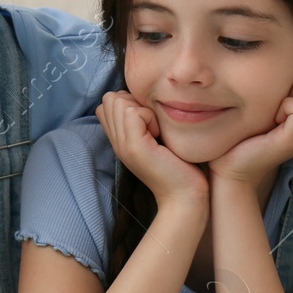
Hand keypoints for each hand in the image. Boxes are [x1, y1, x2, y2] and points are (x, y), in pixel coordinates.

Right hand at [95, 90, 206, 207]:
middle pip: (111, 98)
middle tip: (153, 127)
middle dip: (134, 103)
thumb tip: (142, 97)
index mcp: (119, 138)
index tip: (149, 123)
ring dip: (143, 111)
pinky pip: (133, 112)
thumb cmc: (179, 165)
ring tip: (156, 133)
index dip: (130, 102)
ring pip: (119, 102)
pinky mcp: (133, 147)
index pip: (107, 102)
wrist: (185, 196)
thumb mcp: (157, 137)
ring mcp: (121, 145)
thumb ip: (144, 119)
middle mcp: (116, 141)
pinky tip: (159, 136)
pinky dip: (149, 118)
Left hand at [207, 78, 292, 191]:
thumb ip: (283, 96)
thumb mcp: (270, 111)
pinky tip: (272, 120)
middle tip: (281, 105)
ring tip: (277, 112)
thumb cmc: (245, 138)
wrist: (232, 170)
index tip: (283, 101)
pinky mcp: (292, 140)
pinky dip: (286, 106)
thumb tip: (283, 66)